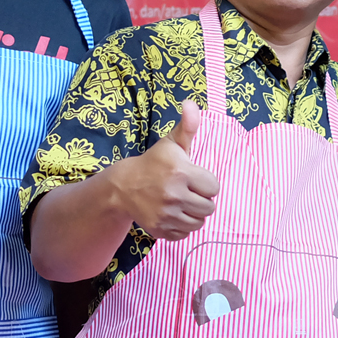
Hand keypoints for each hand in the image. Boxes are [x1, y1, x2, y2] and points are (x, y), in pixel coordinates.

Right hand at [112, 100, 219, 240]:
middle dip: (202, 199)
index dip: (206, 182)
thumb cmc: (153, 163)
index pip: (214, 187)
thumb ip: (187, 125)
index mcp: (181, 172)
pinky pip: (185, 234)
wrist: (123, 187)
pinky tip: (174, 213)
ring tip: (182, 202)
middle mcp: (174, 195)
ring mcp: (166, 215)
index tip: (193, 177)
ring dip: (194, 213)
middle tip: (188, 191)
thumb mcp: (171, 143)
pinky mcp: (160, 230)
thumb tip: (191, 103)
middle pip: (209, 207)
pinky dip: (183, 226)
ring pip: (199, 222)